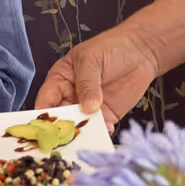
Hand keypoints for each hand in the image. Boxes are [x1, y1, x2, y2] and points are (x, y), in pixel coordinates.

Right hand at [34, 26, 162, 130]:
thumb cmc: (111, 47)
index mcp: (59, 80)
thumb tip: (87, 108)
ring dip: (81, 134)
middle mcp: (70, 97)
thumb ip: (86, 83)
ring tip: (86, 138)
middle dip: (61, 130)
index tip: (45, 129)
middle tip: (66, 138)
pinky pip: (99, 129)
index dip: (43, 116)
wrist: (142, 50)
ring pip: (78, 127)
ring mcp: (88, 108)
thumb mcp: (91, 60)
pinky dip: (100, 133)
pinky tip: (105, 132)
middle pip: (59, 119)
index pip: (45, 101)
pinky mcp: (106, 116)